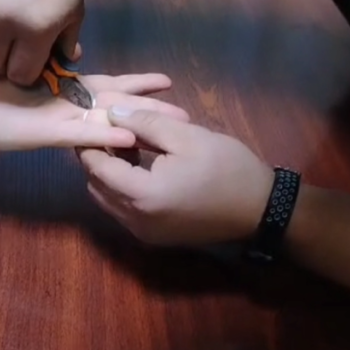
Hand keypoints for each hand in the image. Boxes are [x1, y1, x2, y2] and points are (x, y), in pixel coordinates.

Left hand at [0, 74, 187, 162]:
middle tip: (187, 115)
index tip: (168, 82)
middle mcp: (71, 110)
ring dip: (140, 127)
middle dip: (152, 111)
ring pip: (108, 125)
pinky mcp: (46, 135)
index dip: (139, 85)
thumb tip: (73, 52)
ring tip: (171, 127)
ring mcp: (61, 123)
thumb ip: (49, 61)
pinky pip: (80, 135)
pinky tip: (129, 139)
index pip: (111, 87)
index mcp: (68, 93)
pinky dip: (104, 137)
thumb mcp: (25, 67)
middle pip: (119, 109)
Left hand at [77, 107, 274, 246]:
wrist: (261, 209)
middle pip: (96, 186)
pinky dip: (121, 189)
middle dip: (94, 157)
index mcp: (142, 195)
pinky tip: (137, 166)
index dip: (89, 141)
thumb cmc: (227, 168)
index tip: (90, 119)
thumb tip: (112, 112)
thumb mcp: (187, 135)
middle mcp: (135, 220)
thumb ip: (144, 122)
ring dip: (107, 174)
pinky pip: (123, 210)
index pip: (96, 167)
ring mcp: (144, 232)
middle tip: (105, 129)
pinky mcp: (154, 236)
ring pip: (107, 200)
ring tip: (122, 145)